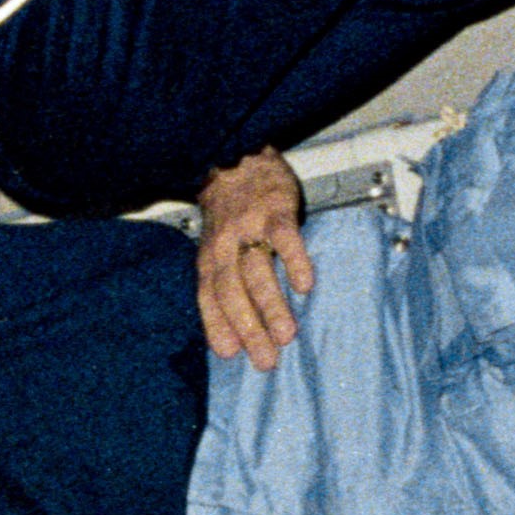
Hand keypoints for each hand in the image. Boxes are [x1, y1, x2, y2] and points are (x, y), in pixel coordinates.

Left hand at [195, 148, 310, 368]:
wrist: (234, 155)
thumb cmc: (228, 207)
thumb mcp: (215, 242)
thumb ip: (224, 275)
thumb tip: (237, 319)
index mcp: (209, 256)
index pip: (210, 297)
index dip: (218, 325)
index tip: (231, 354)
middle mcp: (225, 245)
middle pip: (233, 292)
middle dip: (248, 329)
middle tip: (266, 360)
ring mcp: (250, 228)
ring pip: (258, 272)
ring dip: (271, 306)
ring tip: (287, 335)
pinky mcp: (276, 211)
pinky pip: (285, 239)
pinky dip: (294, 262)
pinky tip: (305, 285)